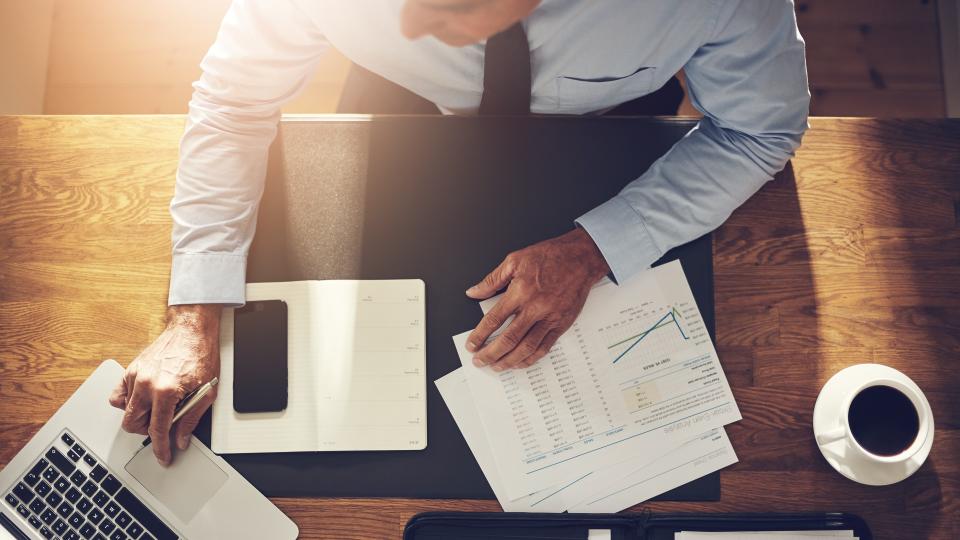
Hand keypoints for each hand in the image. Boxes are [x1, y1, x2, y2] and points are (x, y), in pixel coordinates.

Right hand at [109, 304, 221, 464]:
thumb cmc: (201, 354)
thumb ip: (191, 418)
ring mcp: (136, 376)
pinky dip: (127, 402)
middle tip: (161, 427)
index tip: (163, 456)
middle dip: (146, 432)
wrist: (192, 329)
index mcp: (167, 391)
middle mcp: (147, 384)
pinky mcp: (131, 369)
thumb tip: (181, 439)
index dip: (160, 448)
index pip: (157, 430)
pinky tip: (143, 400)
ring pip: (124, 411)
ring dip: (139, 417)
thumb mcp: (207, 391)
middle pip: (132, 424)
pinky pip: (118, 395)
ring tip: (156, 410)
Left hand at [465, 228, 608, 369]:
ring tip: (497, 366)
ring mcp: (550, 318)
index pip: (494, 320)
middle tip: (479, 361)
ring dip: (509, 361)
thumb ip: (492, 279)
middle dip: (491, 354)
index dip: (480, 335)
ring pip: (526, 348)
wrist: (581, 258)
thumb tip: (473, 292)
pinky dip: (531, 358)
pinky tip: (520, 362)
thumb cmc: (550, 256)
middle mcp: (535, 307)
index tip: (472, 345)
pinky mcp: (562, 324)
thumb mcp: (515, 260)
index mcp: (520, 291)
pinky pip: (544, 347)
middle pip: (508, 339)